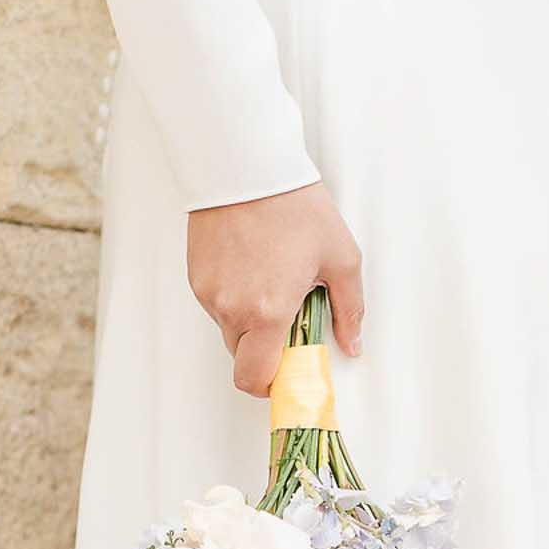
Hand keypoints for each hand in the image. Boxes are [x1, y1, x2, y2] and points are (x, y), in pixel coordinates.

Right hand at [187, 181, 363, 397]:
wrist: (247, 163)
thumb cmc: (293, 205)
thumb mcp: (341, 258)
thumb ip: (350, 310)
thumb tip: (352, 344)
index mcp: (267, 312)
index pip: (255, 377)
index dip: (270, 385)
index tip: (286, 374)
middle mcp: (231, 308)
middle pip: (242, 357)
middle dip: (265, 349)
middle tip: (288, 320)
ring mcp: (209, 292)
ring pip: (229, 329)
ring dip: (250, 320)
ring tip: (271, 280)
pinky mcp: (196, 275)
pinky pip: (216, 303)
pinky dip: (234, 297)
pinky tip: (252, 266)